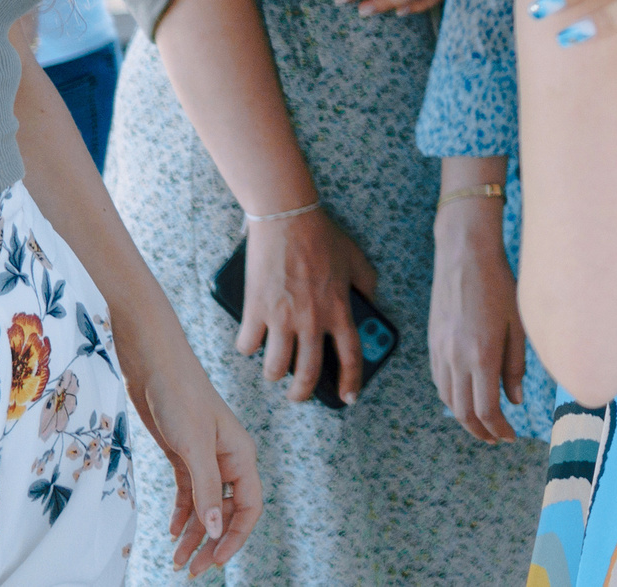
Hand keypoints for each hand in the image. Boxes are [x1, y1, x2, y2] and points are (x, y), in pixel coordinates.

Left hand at [119, 323, 260, 577]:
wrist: (156, 367)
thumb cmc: (181, 398)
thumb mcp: (194, 446)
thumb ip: (207, 489)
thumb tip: (218, 530)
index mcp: (242, 456)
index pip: (249, 507)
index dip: (235, 537)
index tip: (213, 562)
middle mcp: (229, 460)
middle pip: (228, 511)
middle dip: (213, 543)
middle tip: (191, 571)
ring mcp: (207, 459)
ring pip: (207, 506)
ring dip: (195, 534)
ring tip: (177, 561)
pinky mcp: (185, 456)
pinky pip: (189, 494)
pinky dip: (183, 514)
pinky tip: (173, 532)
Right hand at [238, 211, 379, 405]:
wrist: (288, 219)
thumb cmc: (324, 236)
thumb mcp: (356, 260)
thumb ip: (367, 284)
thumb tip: (369, 303)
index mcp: (340, 309)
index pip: (351, 356)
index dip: (351, 381)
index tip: (349, 397)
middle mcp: (313, 320)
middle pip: (308, 374)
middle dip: (303, 393)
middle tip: (299, 395)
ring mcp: (283, 318)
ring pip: (275, 369)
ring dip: (275, 375)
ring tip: (276, 370)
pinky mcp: (256, 311)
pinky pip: (247, 346)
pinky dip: (248, 348)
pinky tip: (252, 342)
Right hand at [430, 200, 525, 441]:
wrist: (464, 256)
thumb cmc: (500, 285)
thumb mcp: (518, 324)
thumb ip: (516, 365)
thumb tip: (516, 400)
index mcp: (481, 356)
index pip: (486, 409)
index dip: (498, 429)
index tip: (511, 437)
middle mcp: (456, 359)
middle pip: (463, 412)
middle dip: (480, 431)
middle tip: (496, 438)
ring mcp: (439, 352)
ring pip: (447, 400)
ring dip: (464, 418)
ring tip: (483, 424)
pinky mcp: (432, 343)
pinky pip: (439, 381)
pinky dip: (452, 398)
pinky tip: (465, 397)